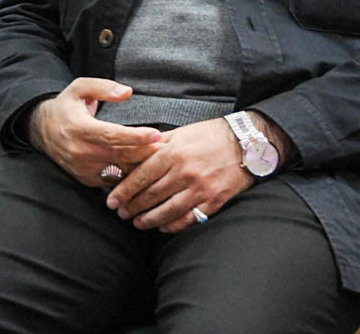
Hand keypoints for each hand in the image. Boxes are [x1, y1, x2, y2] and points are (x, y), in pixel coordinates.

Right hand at [28, 78, 162, 187]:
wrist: (42, 131)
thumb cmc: (66, 107)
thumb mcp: (79, 88)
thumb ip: (103, 88)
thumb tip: (127, 92)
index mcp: (79, 128)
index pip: (112, 135)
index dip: (136, 136)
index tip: (156, 134)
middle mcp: (80, 151)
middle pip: (121, 155)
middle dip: (147, 152)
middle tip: (169, 147)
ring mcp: (84, 169)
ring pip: (121, 171)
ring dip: (142, 166)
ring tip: (162, 159)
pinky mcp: (87, 180)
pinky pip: (115, 180)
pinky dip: (131, 176)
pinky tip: (146, 169)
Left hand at [105, 118, 253, 231]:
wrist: (248, 143)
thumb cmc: (210, 135)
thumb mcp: (180, 133)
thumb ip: (157, 144)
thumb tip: (133, 150)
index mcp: (173, 153)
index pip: (141, 176)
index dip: (124, 190)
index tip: (112, 200)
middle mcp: (185, 172)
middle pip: (152, 195)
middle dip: (132, 206)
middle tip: (120, 213)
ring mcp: (201, 188)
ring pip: (168, 210)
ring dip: (149, 219)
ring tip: (137, 223)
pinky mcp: (215, 200)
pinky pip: (190, 218)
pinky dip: (174, 225)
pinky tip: (162, 227)